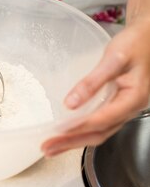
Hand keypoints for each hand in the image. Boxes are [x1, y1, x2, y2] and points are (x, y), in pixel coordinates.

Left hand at [41, 17, 149, 156]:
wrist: (149, 38)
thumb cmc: (135, 44)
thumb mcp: (114, 58)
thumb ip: (92, 81)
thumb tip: (70, 103)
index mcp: (133, 98)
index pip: (101, 119)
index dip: (78, 127)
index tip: (57, 132)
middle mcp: (130, 109)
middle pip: (99, 133)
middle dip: (71, 143)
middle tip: (47, 148)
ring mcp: (124, 110)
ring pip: (99, 133)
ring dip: (74, 141)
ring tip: (52, 148)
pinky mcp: (117, 106)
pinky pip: (99, 125)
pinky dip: (81, 133)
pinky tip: (67, 135)